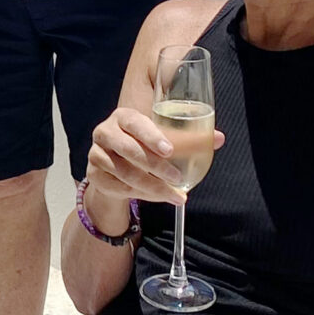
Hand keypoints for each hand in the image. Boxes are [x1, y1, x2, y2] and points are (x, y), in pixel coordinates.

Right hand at [87, 103, 225, 205]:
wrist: (113, 168)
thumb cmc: (142, 147)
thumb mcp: (162, 140)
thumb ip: (188, 139)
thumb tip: (218, 138)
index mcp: (124, 117)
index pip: (136, 123)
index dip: (152, 136)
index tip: (170, 151)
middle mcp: (105, 132)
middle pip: (130, 150)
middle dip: (157, 167)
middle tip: (178, 178)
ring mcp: (97, 154)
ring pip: (126, 173)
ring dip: (153, 186)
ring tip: (175, 195)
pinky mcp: (95, 174)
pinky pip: (121, 188)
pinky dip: (142, 195)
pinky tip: (158, 196)